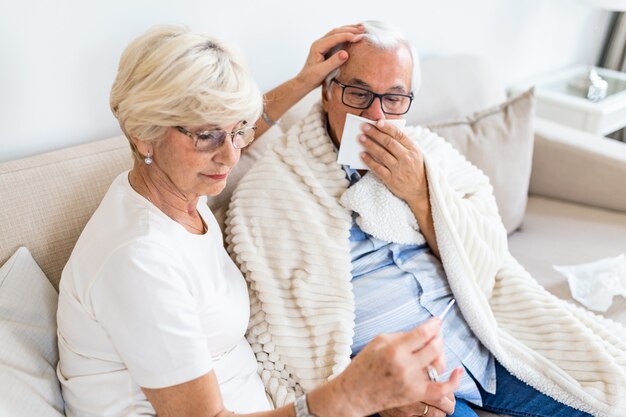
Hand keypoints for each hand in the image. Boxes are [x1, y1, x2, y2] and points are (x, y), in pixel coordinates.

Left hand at [296, 24, 363, 89]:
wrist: (304, 82)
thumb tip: (345, 53)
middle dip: (350, 29)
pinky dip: (346, 34)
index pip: (334, 37)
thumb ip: (333, 62)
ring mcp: (322, 44)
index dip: (347, 36)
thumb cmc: (311, 78)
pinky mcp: (326, 48)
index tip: (358, 37)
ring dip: (349, 29)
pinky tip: (353, 33)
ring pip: (337, 32)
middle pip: (336, 31)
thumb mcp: (322, 72)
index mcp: (318, 46)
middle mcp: (320, 43)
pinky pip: (337, 37)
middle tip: (363, 30)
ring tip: (361, 28)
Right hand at [335, 318, 462, 416]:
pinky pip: (442, 388)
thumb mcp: (378, 342)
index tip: (437, 320)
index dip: (434, 324)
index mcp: (395, 349)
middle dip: (438, 337)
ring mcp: (412, 382)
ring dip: (441, 353)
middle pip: (435, 347)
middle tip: (436, 334)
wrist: (353, 393)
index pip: (423, 333)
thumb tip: (423, 332)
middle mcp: (406, 365)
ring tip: (435, 350)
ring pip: (439, 364)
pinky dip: (454, 380)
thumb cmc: (363, 366)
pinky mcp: (415, 394)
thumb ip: (401, 335)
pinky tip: (458, 371)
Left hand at [359, 120, 427, 207]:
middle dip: (375, 133)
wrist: (420, 191)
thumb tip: (387, 132)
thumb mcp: (416, 155)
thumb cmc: (416, 170)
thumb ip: (404, 145)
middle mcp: (406, 159)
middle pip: (388, 143)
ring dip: (369, 144)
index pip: (399, 135)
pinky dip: (369, 160)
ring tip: (361, 138)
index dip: (387, 128)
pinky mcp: (391, 180)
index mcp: (413, 150)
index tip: (377, 122)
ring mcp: (398, 170)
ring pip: (381, 154)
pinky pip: (377, 168)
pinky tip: (362, 154)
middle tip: (364, 128)